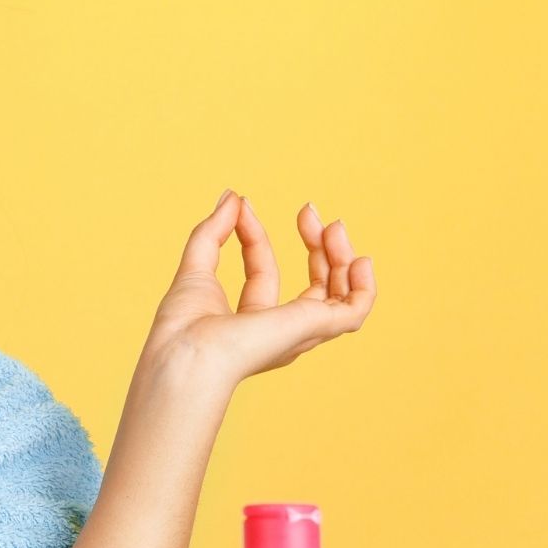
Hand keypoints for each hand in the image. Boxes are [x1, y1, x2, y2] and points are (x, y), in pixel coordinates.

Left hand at [142, 189, 375, 385]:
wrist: (187, 352)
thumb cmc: (182, 326)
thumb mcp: (196, 265)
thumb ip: (213, 230)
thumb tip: (231, 196)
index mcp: (249, 323)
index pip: (262, 269)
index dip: (254, 233)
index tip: (242, 203)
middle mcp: (279, 331)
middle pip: (312, 285)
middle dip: (314, 245)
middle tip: (309, 210)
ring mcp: (299, 331)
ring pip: (337, 294)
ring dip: (339, 256)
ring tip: (333, 226)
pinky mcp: (315, 326)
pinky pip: (355, 311)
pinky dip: (364, 287)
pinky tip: (360, 259)